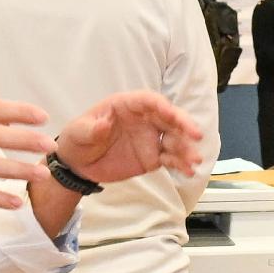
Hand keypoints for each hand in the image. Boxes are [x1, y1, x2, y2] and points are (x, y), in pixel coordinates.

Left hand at [51, 89, 210, 186]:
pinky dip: (180, 164)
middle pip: (169, 118)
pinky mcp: (153, 157)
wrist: (78, 164)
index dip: (162, 106)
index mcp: (127, 106)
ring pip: (174, 139)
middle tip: (196, 136)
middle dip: (184, 125)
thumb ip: (91, 128)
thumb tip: (104, 124)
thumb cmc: (77, 139)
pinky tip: (188, 171)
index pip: (149, 101)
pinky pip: (171, 158)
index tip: (172, 114)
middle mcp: (144, 119)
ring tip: (194, 160)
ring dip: (186, 148)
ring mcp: (151, 138)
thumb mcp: (78, 132)